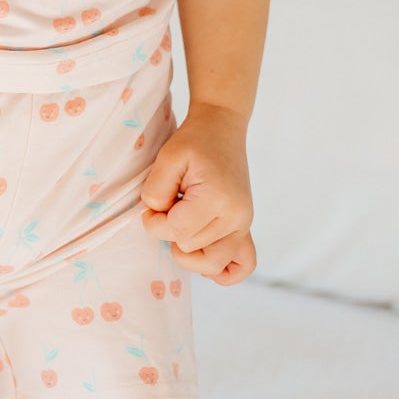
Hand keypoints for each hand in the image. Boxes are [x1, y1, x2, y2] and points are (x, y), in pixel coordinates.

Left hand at [139, 101, 257, 284]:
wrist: (222, 127)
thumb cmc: (195, 140)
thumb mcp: (168, 157)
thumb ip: (156, 191)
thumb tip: (155, 220)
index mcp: (217, 198)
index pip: (177, 232)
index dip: (155, 222)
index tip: (152, 206)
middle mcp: (236, 216)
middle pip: (191, 249)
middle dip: (171, 231)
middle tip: (171, 206)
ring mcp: (245, 224)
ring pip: (212, 263)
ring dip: (190, 251)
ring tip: (183, 227)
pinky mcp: (246, 227)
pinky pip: (243, 266)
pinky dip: (223, 271)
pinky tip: (204, 254)